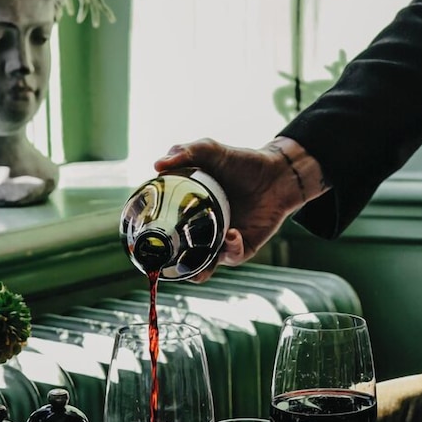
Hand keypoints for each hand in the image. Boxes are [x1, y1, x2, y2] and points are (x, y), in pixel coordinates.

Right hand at [154, 136, 327, 280]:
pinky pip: (232, 255)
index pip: (166, 230)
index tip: (145, 242)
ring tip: (196, 267)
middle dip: (173, 267)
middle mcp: (202, 231)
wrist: (277, 173)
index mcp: (189, 212)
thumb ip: (185, 152)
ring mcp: (221, 242)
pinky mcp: (242, 248)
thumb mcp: (210, 151)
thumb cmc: (241, 162)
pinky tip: (232, 233)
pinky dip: (231, 247)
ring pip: (205, 266)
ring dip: (200, 269)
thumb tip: (157, 165)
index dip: (155, 240)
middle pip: (182, 257)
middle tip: (166, 264)